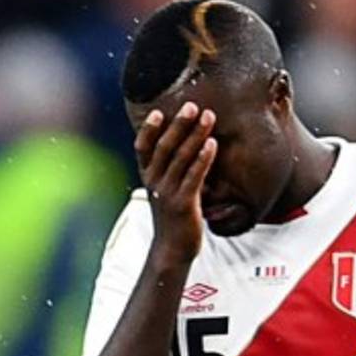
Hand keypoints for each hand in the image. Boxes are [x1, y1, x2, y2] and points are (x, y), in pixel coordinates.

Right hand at [134, 101, 217, 263]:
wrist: (172, 250)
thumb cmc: (173, 219)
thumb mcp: (166, 192)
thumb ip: (170, 172)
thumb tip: (185, 149)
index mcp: (148, 178)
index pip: (143, 148)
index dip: (149, 129)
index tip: (159, 111)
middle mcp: (155, 182)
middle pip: (165, 147)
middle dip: (179, 124)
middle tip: (192, 105)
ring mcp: (168, 193)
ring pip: (181, 157)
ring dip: (196, 134)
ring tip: (208, 117)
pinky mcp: (183, 203)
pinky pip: (194, 176)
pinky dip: (203, 158)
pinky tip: (213, 144)